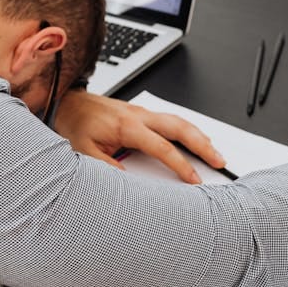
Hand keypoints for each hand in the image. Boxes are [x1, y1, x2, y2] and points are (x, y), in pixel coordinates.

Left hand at [53, 91, 225, 182]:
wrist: (69, 102)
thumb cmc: (76, 124)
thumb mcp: (84, 151)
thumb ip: (106, 168)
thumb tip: (128, 183)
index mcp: (127, 126)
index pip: (162, 147)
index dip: (181, 165)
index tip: (194, 179)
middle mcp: (138, 116)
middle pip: (180, 128)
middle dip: (202, 144)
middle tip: (218, 160)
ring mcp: (142, 112)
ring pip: (179, 120)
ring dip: (199, 135)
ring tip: (214, 151)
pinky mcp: (141, 113)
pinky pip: (170, 119)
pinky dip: (187, 129)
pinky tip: (194, 137)